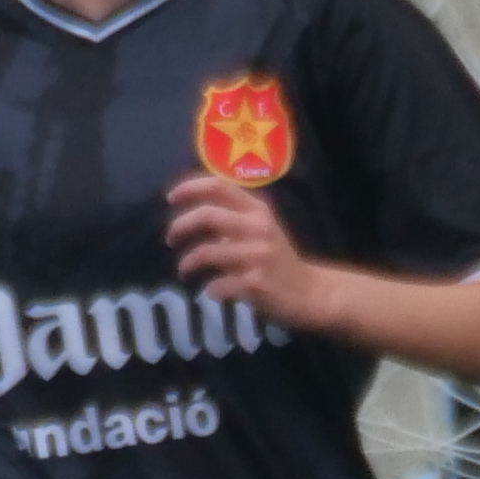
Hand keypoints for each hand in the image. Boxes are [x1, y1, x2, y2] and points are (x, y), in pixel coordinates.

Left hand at [167, 172, 331, 332]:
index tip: (170, 198)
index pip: (219, 186)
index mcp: (258, 210)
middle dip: (180, 226)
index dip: (190, 188)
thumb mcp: (262, 229)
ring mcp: (258, 256)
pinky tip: (212, 292)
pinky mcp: (256, 283)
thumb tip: (193, 214)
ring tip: (185, 270)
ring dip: (188, 263)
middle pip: (207, 215)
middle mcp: (258, 228)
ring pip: (207, 252)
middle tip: (170, 238)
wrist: (309, 293)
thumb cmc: (278, 260)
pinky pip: (217, 285)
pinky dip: (209, 289)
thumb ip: (233, 218)